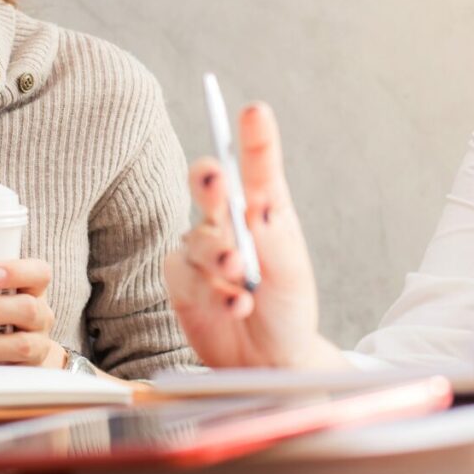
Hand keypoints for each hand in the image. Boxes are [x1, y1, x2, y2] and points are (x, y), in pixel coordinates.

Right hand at [164, 102, 346, 368]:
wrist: (268, 362)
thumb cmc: (286, 308)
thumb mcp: (292, 273)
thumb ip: (274, 240)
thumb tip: (258, 206)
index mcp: (264, 207)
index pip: (258, 166)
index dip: (255, 137)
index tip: (254, 112)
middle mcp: (228, 220)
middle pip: (209, 184)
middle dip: (209, 180)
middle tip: (216, 182)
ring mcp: (201, 248)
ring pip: (198, 238)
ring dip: (218, 255)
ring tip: (240, 275)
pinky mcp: (181, 280)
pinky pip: (187, 276)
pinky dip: (213, 292)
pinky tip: (235, 304)